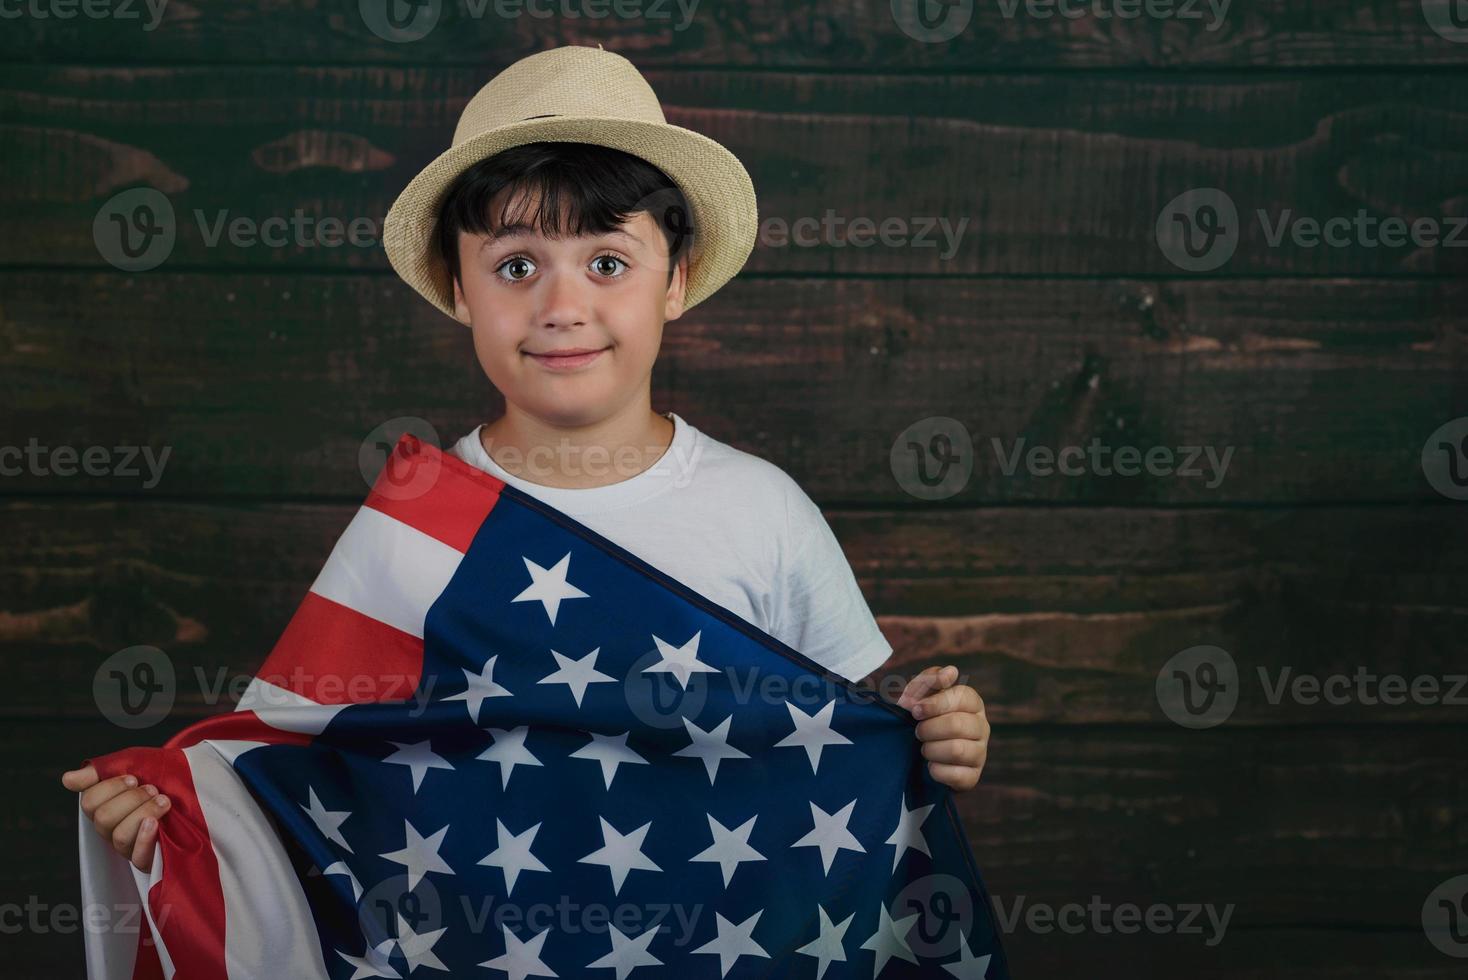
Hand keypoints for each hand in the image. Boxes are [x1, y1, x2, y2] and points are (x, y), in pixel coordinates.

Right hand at [61, 763, 170, 872]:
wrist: (203, 786)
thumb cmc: (166, 775)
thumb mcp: (136, 763)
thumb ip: (103, 770)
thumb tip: (67, 780)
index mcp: (108, 805)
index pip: (90, 803)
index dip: (110, 788)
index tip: (134, 778)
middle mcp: (115, 828)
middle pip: (103, 819)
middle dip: (131, 799)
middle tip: (153, 789)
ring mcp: (131, 846)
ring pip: (119, 837)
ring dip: (143, 813)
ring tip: (164, 802)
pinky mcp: (150, 861)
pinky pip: (137, 858)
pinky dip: (144, 839)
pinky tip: (155, 824)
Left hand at [897, 664, 989, 791]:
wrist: (917, 755)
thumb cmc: (922, 718)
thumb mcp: (919, 695)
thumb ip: (929, 680)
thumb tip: (951, 671)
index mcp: (972, 703)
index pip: (962, 697)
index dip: (935, 703)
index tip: (914, 711)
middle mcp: (982, 727)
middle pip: (958, 724)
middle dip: (929, 729)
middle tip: (917, 732)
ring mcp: (980, 753)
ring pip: (957, 750)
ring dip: (931, 749)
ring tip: (924, 749)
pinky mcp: (973, 776)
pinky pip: (957, 775)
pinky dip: (937, 771)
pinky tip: (931, 766)